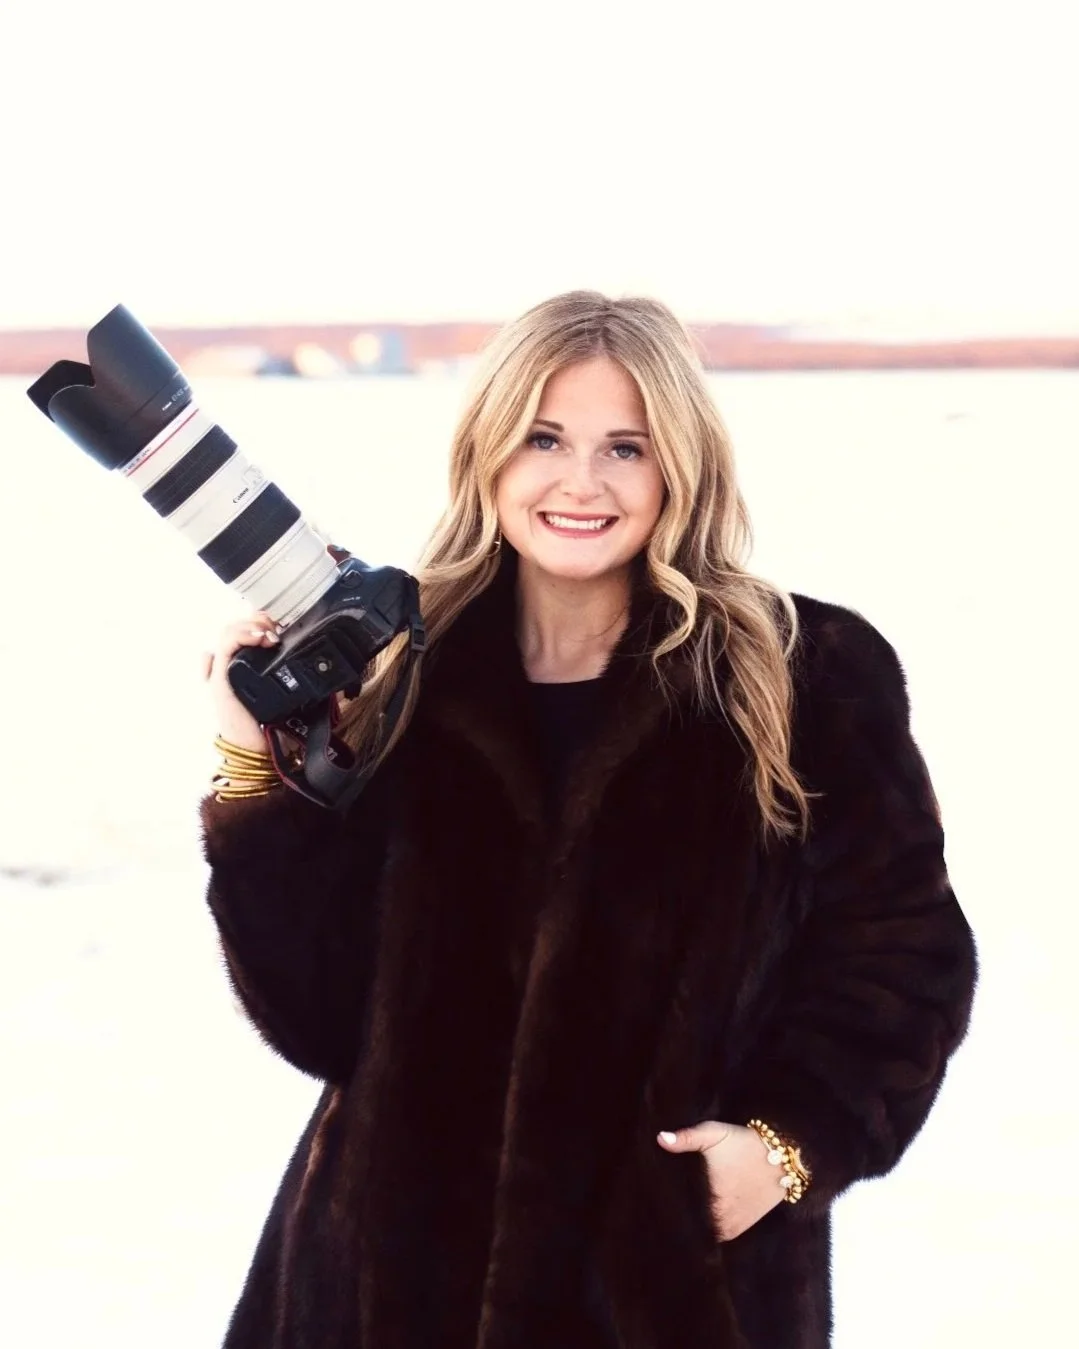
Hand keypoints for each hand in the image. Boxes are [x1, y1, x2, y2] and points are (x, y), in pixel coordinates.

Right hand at [202, 612, 281, 750]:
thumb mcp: (280, 695)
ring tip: (269, 632)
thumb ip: (289, 682)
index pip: (240, 632)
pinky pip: (225, 649)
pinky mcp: (220, 681)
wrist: (252, 748)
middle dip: (256, 620)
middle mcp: (226, 667)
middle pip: (234, 627)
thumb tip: (318, 673)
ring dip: (251, 625)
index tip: (277, 624)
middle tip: (275, 627)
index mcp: (238, 668)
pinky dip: (242, 636)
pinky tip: (259, 637)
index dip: (256, 621)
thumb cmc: (265, 724)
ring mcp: (220, 673)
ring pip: (228, 633)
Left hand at [657, 1120, 784, 1240]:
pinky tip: (704, 1220)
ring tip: (684, 1216)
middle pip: (693, 1225)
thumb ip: (686, 1138)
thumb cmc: (743, 1143)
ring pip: (708, 1233)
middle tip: (666, 1211)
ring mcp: (733, 1223)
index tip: (659, 1206)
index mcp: (710, 1197)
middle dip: (681, 1219)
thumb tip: (660, 1139)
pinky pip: (722, 1235)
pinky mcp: (744, 1225)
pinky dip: (713, 1231)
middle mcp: (722, 1216)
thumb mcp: (714, 1133)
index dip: (669, 1211)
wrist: (781, 1157)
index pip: (681, 1214)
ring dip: (698, 1227)